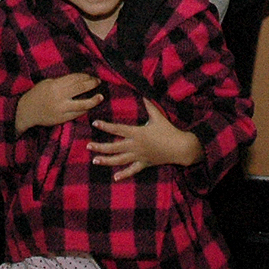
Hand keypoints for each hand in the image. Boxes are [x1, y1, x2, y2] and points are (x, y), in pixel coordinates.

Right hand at [15, 73, 102, 132]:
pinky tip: (90, 106)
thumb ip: (62, 82)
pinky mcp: (62, 119)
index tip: (92, 76)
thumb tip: (79, 80)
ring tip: (100, 96)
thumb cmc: (37, 94)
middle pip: (81, 88)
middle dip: (92, 84)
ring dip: (93, 100)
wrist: (27, 111)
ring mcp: (61, 109)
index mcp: (56, 85)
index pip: (75, 78)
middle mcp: (59, 97)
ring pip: (82, 104)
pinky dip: (85, 110)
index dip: (86, 76)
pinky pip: (77, 114)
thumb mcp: (48, 83)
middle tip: (98, 82)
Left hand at [88, 100, 202, 179]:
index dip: (105, 126)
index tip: (95, 123)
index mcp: (137, 133)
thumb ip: (149, 104)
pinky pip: (132, 170)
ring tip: (95, 160)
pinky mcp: (144, 163)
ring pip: (120, 160)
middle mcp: (136, 146)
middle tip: (88, 146)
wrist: (180, 148)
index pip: (118, 129)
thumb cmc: (169, 130)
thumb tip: (143, 91)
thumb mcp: (158, 116)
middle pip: (114, 147)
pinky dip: (124, 174)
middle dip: (100, 147)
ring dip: (107, 161)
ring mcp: (139, 156)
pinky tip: (115, 177)